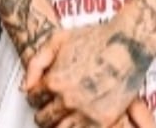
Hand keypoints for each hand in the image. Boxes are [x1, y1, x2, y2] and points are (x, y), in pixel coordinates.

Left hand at [23, 23, 155, 127]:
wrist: (128, 42)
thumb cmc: (96, 37)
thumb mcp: (59, 39)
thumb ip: (37, 62)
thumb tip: (26, 86)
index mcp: (55, 81)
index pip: (33, 98)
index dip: (37, 94)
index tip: (43, 93)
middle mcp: (68, 99)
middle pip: (44, 119)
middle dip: (45, 112)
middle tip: (52, 107)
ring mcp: (85, 112)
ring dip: (59, 123)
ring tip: (65, 115)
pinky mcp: (103, 121)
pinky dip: (78, 126)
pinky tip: (80, 119)